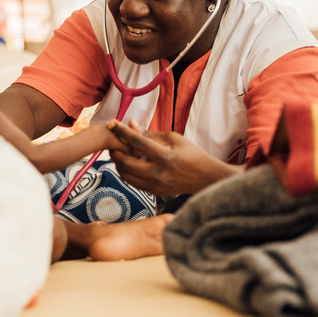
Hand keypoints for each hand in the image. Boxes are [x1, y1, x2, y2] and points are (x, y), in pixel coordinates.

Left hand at [106, 120, 240, 195]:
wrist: (206, 178)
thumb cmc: (192, 154)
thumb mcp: (173, 139)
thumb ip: (150, 133)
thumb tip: (131, 124)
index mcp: (164, 156)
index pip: (137, 142)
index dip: (122, 131)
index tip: (111, 123)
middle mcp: (158, 173)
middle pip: (125, 162)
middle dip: (115, 150)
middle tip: (112, 142)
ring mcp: (155, 185)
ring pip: (125, 174)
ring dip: (118, 162)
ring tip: (119, 152)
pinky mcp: (154, 192)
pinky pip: (132, 182)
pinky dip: (126, 172)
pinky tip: (128, 163)